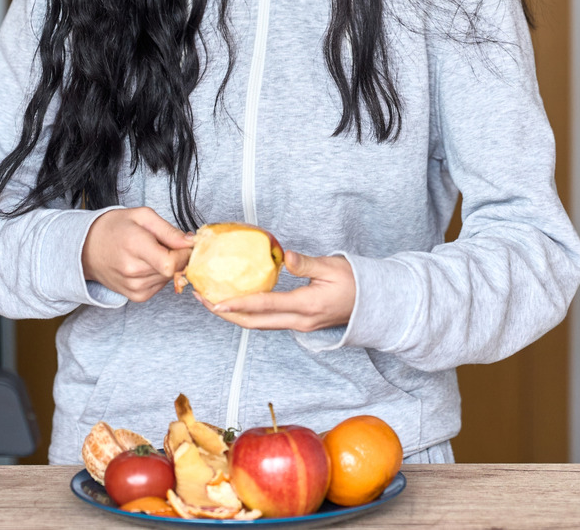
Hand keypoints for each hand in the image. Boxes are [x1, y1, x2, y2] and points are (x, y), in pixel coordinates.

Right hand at [82, 207, 192, 302]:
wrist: (87, 248)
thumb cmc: (115, 227)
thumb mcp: (142, 216)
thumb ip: (169, 231)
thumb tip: (191, 243)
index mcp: (135, 246)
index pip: (172, 262)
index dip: (185, 253)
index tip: (184, 243)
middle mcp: (133, 270)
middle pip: (173, 270)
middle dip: (177, 256)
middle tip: (162, 243)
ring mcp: (134, 286)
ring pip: (169, 278)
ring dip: (167, 266)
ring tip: (150, 253)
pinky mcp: (136, 296)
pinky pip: (160, 286)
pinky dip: (159, 275)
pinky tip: (146, 264)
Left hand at [196, 251, 355, 332]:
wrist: (375, 305)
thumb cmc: (357, 282)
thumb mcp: (332, 267)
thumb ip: (305, 263)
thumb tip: (284, 255)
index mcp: (306, 306)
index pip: (265, 306)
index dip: (238, 304)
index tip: (216, 302)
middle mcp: (299, 321)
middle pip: (255, 322)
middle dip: (227, 313)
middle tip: (204, 300)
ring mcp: (300, 325)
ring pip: (261, 324)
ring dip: (237, 314)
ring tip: (214, 301)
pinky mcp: (301, 323)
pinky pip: (269, 321)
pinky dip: (251, 313)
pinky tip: (239, 302)